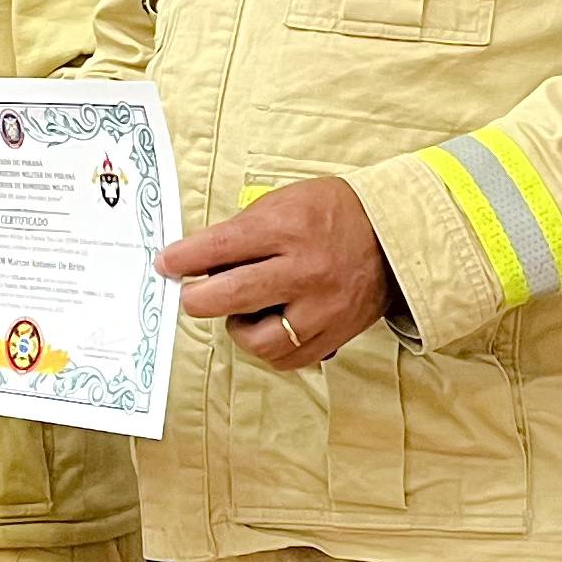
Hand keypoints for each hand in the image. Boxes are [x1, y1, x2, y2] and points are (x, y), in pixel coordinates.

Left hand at [159, 176, 398, 369]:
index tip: (165, 264)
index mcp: (288, 229)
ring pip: (257, 340)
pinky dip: (268, 347)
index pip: (220, 248)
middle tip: (192, 295)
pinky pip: (286, 359)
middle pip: (229, 296)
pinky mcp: (333, 336)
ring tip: (243, 310)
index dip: (183, 259)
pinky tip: (269, 326)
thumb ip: (243, 231)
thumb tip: (197, 259)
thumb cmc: (333, 214)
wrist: (395, 237)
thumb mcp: (285, 202)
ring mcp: (320, 309)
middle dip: (197, 298)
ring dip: (237, 328)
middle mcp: (303, 272)